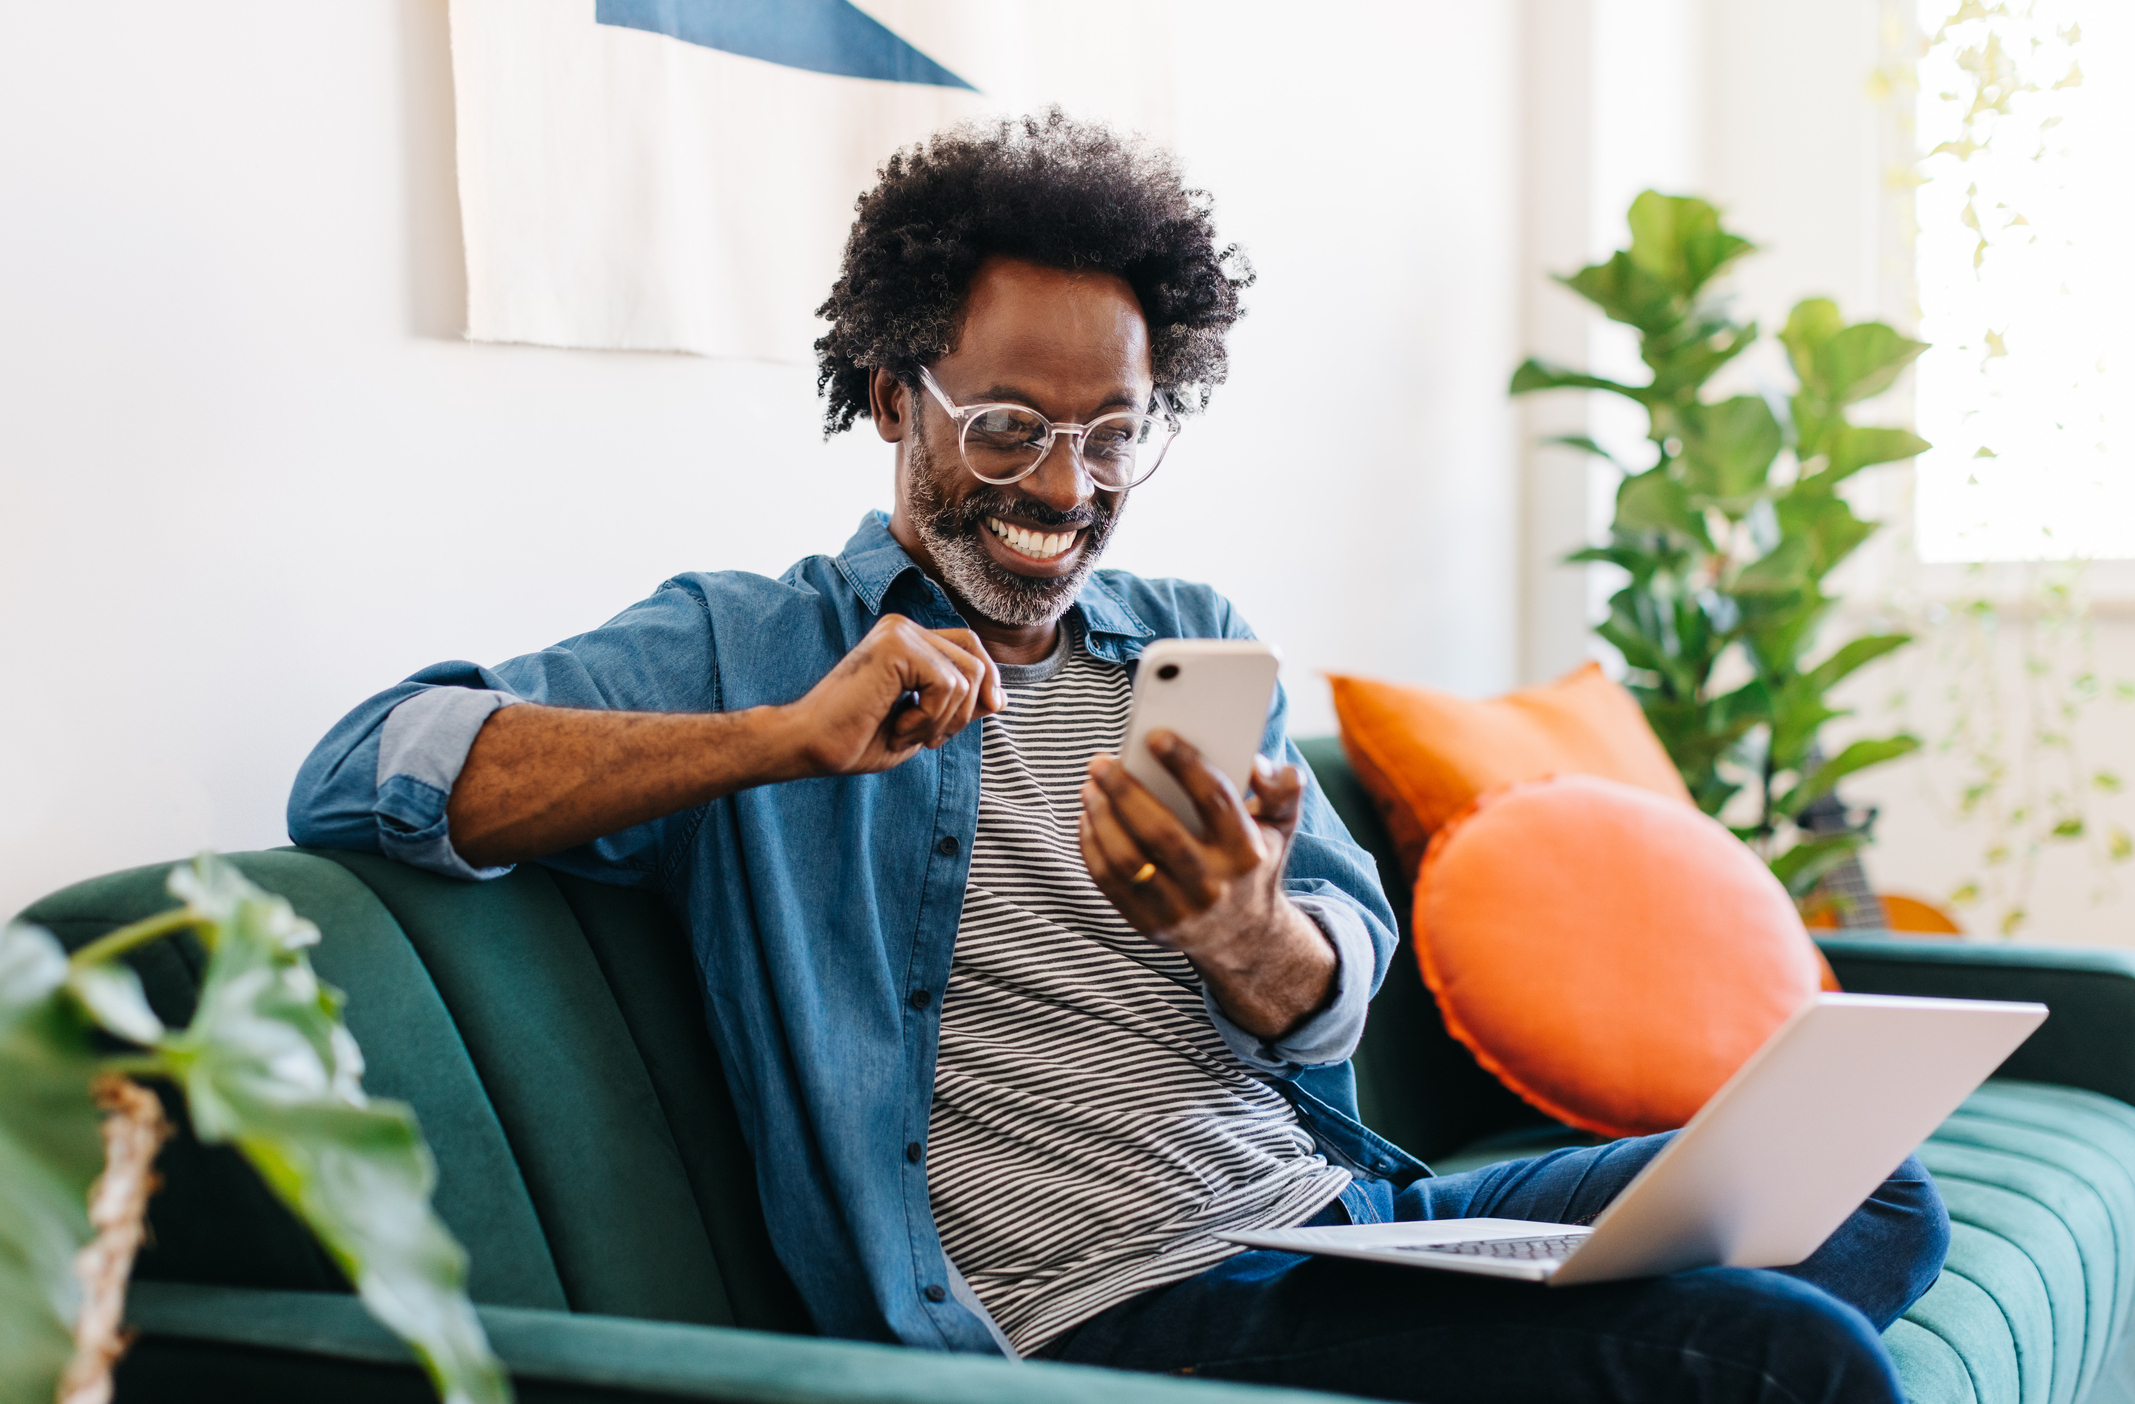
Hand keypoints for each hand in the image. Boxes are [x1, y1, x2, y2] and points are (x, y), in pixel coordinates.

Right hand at [784, 615, 1005, 776]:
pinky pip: (947, 684)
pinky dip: (930, 718)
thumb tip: (1001, 698)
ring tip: (907, 733)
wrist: (811, 747)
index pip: (970, 646)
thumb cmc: (857, 739)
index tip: (990, 709)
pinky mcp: (896, 645)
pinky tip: (898, 726)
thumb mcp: (923, 724)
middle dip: (967, 710)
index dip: (988, 679)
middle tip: (929, 740)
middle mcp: (904, 628)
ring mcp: (899, 632)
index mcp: (908, 641)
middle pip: (975, 660)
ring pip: (966, 676)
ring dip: (945, 720)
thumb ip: (959, 705)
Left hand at [1078, 731, 1333, 1037]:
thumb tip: (1260, 764)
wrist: (1245, 937)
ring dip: (1101, 818)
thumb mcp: (1279, 827)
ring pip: (1127, 860)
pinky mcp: (1150, 926)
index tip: (1155, 735)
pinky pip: (1110, 883)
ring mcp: (1180, 911)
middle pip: (1161, 832)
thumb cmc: (1253, 864)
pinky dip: (1092, 846)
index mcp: (1247, 852)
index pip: (1214, 799)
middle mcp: (1214, 885)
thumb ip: (1281, 790)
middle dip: (1125, 791)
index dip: (1185, 763)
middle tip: (1101, 761)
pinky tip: (1089, 818)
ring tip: (1090, 787)